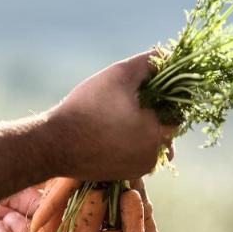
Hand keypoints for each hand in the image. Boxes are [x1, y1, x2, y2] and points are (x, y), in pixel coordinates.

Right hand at [48, 51, 173, 181]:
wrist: (54, 144)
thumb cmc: (88, 107)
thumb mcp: (120, 74)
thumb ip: (149, 63)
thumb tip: (168, 55)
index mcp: (159, 135)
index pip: (178, 112)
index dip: (165, 96)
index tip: (147, 88)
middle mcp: (153, 158)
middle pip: (165, 129)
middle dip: (153, 113)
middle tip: (131, 100)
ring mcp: (137, 171)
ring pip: (151, 144)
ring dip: (143, 130)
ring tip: (120, 116)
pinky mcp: (122, 176)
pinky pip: (135, 156)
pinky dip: (130, 144)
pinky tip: (111, 131)